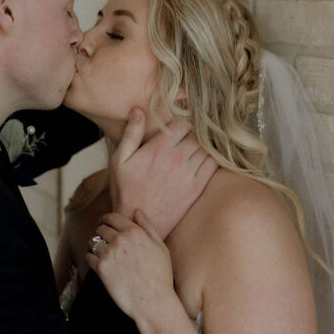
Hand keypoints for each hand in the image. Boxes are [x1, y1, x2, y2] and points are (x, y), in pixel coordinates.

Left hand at [85, 210, 173, 321]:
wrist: (153, 302)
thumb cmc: (160, 276)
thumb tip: (137, 212)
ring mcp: (109, 253)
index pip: (112, 217)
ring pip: (92, 242)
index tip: (103, 223)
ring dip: (94, 246)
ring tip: (100, 253)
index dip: (106, 219)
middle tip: (103, 240)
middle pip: (101, 229)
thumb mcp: (161, 247)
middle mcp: (120, 240)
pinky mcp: (101, 269)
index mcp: (135, 232)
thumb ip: (148, 227)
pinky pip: (88, 257)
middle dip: (101, 233)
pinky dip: (90, 259)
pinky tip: (97, 264)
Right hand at [110, 110, 217, 239]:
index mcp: (159, 149)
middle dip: (194, 131)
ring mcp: (189, 174)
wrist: (137, 222)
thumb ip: (131, 133)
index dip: (182, 120)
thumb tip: (139, 110)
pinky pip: (213, 165)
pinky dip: (213, 157)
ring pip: (207, 148)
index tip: (180, 123)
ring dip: (204, 143)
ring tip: (198, 143)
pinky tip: (205, 157)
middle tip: (190, 132)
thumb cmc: (125, 191)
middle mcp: (177, 159)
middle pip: (197, 134)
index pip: (182, 123)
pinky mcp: (197, 187)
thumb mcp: (120, 160)